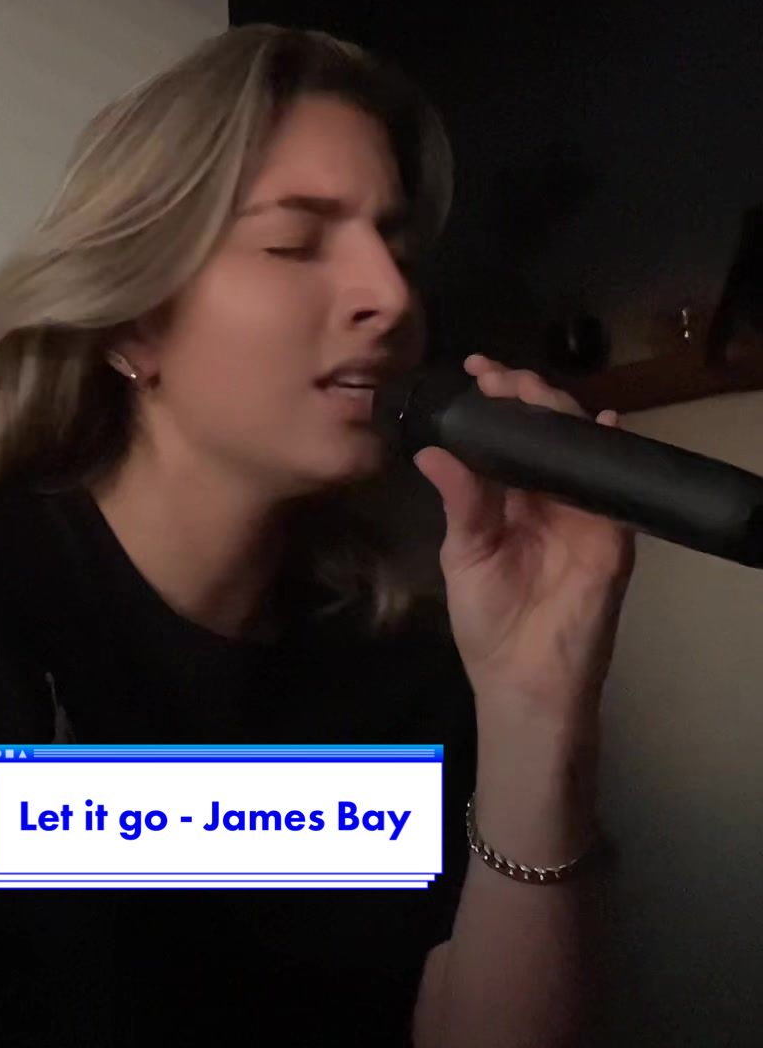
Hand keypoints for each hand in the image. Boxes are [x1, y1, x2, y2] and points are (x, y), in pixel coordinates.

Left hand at [412, 354, 636, 719]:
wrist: (524, 679)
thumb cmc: (489, 621)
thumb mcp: (464, 555)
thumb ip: (459, 502)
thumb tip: (432, 451)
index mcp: (507, 498)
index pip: (506, 436)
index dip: (496, 400)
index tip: (476, 368)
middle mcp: (547, 496)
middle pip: (546, 431)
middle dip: (526, 395)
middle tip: (500, 376)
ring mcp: (582, 511)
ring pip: (579, 447)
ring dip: (562, 413)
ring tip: (536, 391)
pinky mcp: (610, 534)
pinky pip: (615, 486)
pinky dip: (611, 452)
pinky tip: (603, 425)